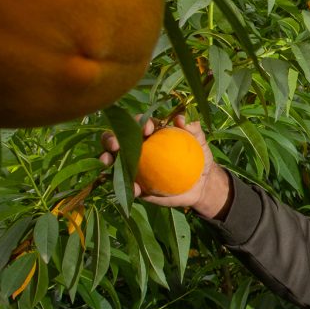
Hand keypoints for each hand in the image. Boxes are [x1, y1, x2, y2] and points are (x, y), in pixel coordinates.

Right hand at [99, 115, 231, 218]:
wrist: (202, 184)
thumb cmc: (199, 157)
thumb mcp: (200, 142)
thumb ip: (193, 129)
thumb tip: (181, 118)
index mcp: (151, 133)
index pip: (139, 124)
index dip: (138, 123)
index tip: (147, 130)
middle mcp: (138, 148)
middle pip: (117, 139)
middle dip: (110, 138)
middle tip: (115, 144)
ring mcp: (135, 167)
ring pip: (114, 161)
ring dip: (107, 159)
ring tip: (107, 161)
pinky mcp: (138, 186)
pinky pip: (128, 186)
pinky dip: (129, 187)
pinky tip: (135, 189)